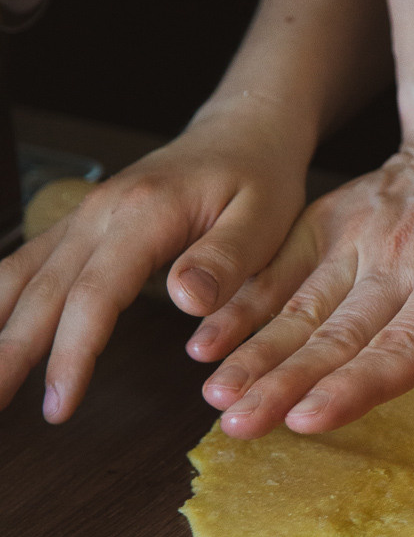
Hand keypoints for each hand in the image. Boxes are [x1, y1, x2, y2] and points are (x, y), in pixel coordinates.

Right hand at [0, 101, 308, 420]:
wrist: (242, 132)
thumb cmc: (259, 178)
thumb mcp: (265, 217)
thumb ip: (226, 259)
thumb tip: (185, 299)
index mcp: (145, 213)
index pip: (95, 293)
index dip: (72, 353)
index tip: (59, 404)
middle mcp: (100, 211)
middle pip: (43, 290)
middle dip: (12, 352)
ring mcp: (84, 216)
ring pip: (22, 275)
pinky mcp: (81, 226)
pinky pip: (27, 263)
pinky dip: (0, 299)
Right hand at [194, 131, 413, 437]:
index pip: (400, 344)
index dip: (352, 386)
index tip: (307, 418)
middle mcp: (398, 261)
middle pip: (336, 335)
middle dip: (283, 384)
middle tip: (236, 425)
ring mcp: (359, 239)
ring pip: (299, 306)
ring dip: (254, 352)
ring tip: (214, 395)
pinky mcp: (333, 223)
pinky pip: (281, 266)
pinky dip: (243, 302)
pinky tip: (207, 339)